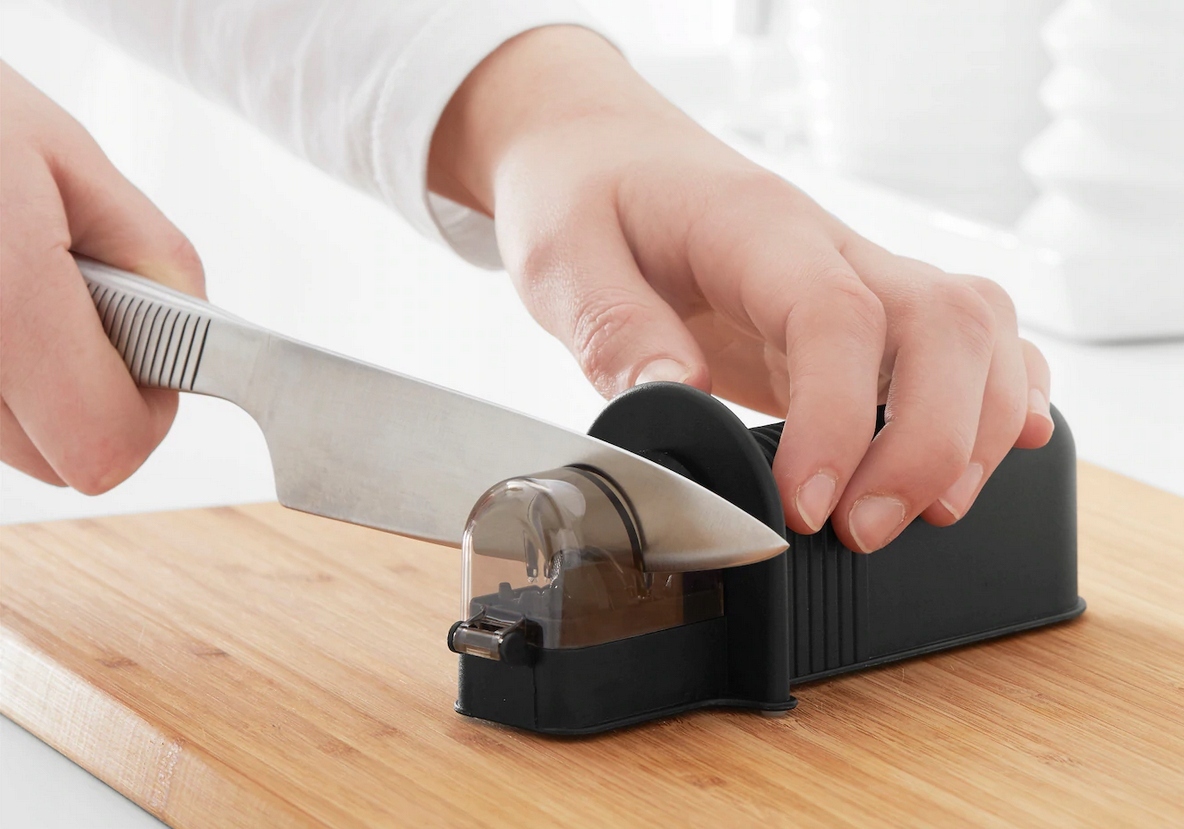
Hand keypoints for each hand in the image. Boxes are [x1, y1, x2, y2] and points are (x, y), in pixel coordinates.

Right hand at [0, 63, 203, 492]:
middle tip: (65, 300)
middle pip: (59, 461)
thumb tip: (193, 343)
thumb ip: (154, 262)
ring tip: (5, 283)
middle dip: (87, 393)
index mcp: (4, 298)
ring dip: (28, 386)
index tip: (144, 350)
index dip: (144, 408)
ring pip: (6, 444)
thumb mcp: (68, 158)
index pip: (104, 449)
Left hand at [429, 27, 1054, 552]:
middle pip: (944, 325)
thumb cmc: (585, 194)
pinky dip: (999, 399)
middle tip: (866, 529)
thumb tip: (672, 399)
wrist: (607, 150)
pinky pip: (970, 340)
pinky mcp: (863, 310)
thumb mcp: (560, 257)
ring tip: (921, 514)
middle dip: (928, 444)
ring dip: (974, 432)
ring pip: (978, 332)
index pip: (836, 315)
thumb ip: (613, 327)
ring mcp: (858, 273)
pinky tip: (991, 452)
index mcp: (752, 225)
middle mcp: (827, 245)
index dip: (838, 420)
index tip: (804, 506)